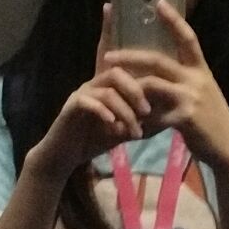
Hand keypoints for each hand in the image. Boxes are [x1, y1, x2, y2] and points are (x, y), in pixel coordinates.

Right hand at [28, 48, 151, 184]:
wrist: (64, 156)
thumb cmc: (92, 141)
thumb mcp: (121, 132)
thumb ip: (137, 123)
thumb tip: (163, 121)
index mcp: (106, 87)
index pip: (127, 73)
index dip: (144, 85)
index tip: (158, 107)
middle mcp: (93, 85)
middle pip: (117, 73)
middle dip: (136, 92)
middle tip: (147, 112)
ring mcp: (81, 95)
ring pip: (106, 91)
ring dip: (124, 111)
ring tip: (134, 132)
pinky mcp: (70, 107)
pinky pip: (86, 102)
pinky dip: (103, 112)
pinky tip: (113, 125)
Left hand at [103, 0, 228, 172]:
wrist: (227, 146)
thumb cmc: (210, 119)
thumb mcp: (202, 92)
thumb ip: (183, 80)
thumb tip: (159, 70)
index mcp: (200, 70)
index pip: (188, 38)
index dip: (174, 20)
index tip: (159, 2)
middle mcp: (197, 79)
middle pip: (159, 60)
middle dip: (131, 55)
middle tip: (107, 55)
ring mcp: (191, 97)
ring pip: (152, 84)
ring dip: (129, 86)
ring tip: (111, 88)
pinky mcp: (185, 117)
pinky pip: (154, 114)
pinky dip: (139, 118)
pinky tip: (126, 122)